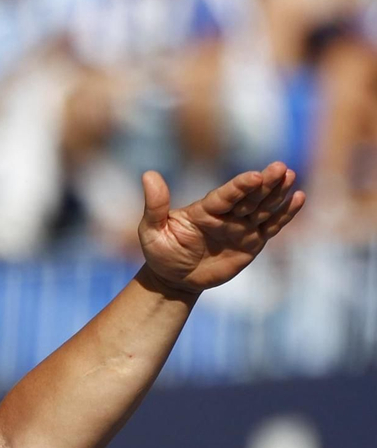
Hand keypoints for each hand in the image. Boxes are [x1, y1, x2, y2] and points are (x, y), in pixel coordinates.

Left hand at [138, 162, 305, 294]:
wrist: (174, 279)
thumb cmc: (161, 252)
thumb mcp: (152, 231)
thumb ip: (155, 205)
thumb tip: (148, 175)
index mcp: (205, 209)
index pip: (225, 195)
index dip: (239, 186)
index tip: (253, 176)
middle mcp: (227, 214)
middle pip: (250, 196)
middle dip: (265, 183)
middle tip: (280, 168)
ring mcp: (242, 227)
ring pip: (264, 207)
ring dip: (278, 193)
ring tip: (290, 176)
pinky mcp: (253, 241)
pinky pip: (271, 226)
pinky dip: (285, 214)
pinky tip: (299, 198)